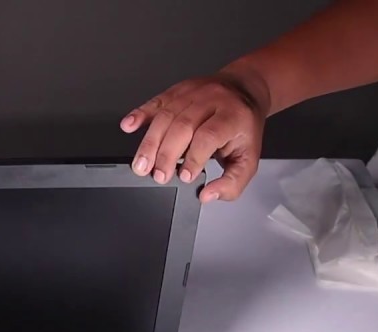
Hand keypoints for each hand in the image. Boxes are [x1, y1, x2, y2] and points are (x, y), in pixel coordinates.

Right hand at [120, 69, 269, 202]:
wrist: (243, 91)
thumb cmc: (242, 127)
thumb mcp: (248, 159)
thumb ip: (232, 183)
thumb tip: (208, 195)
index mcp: (232, 116)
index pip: (208, 136)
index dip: (194, 157)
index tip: (184, 176)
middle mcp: (211, 100)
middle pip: (183, 126)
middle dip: (166, 154)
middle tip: (158, 176)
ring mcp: (192, 93)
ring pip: (166, 116)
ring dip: (150, 143)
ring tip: (141, 165)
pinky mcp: (177, 91)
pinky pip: (156, 101)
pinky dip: (140, 114)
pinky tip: (128, 126)